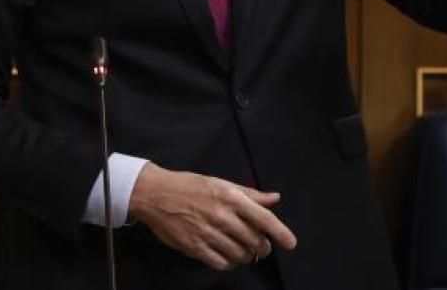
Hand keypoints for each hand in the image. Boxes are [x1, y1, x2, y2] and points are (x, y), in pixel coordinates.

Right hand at [128, 163, 297, 270]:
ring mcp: (207, 233)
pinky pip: (220, 263)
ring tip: (243, 250)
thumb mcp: (221, 183)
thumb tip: (273, 198)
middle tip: (262, 246)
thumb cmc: (189, 186)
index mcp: (230, 197)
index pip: (263, 218)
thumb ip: (249, 193)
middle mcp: (221, 216)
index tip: (290, 242)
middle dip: (262, 247)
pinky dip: (228, 263)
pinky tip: (227, 257)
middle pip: (254, 240)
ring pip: (239, 254)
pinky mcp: (194, 247)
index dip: (280, 232)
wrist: (156, 194)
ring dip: (246, 255)